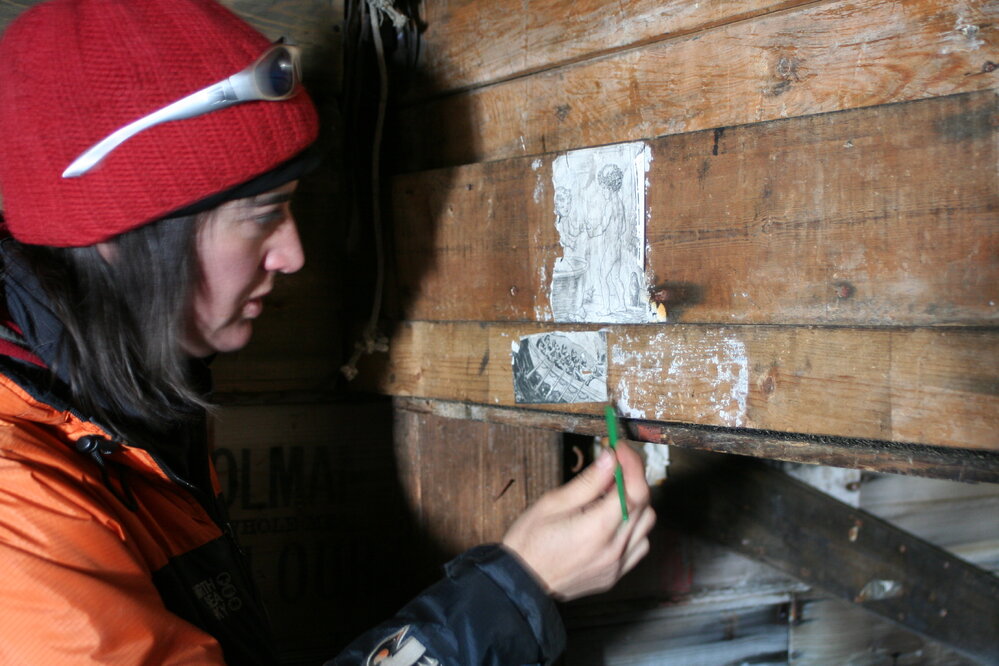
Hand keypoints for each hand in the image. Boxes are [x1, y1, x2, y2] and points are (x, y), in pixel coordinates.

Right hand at [501, 440, 655, 600]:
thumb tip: (610, 459)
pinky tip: (613, 520)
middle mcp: (613, 549)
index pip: (632, 489)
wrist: (520, 582)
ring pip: (645, 525)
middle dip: (634, 478)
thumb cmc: (529, 541)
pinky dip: (634, 527)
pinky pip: (638, 546)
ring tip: (610, 493)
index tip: (620, 448)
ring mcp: (616, 565)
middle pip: (644, 505)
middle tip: (614, 464)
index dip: (632, 464)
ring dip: (636, 503)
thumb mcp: (552, 503)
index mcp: (597, 528)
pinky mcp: (614, 575)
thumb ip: (588, 482)